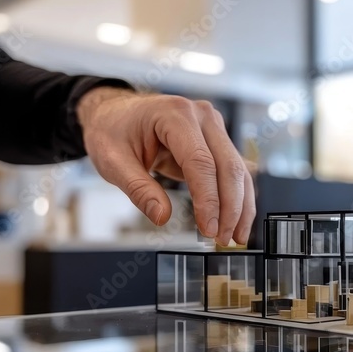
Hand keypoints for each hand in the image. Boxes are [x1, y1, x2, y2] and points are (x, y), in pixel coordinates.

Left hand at [78, 88, 255, 244]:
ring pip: (238, 169)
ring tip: (234, 236)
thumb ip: (138, 189)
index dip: (208, 198)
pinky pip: (232, 170)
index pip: (200, 161)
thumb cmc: (112, 129)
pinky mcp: (215, 140)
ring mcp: (212, 126)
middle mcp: (201, 115)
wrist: (115, 113)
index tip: (209, 227)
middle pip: (227, 166)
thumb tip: (162, 216)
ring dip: (240, 206)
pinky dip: (236, 198)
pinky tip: (235, 221)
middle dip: (229, 207)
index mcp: (174, 114)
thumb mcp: (113, 161)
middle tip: (222, 238)